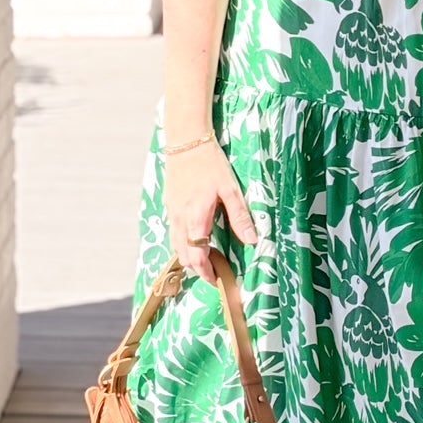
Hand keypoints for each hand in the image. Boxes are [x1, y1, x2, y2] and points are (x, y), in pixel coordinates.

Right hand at [165, 139, 263, 283]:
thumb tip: (252, 240)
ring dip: (189, 257)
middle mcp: (180, 220)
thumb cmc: (210, 164)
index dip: (206, 272)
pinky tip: (194, 239)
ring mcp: (172, 212)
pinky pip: (173, 232)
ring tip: (205, 261)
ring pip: (176, 245)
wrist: (186, 142)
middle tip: (213, 274)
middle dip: (197, 269)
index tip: (216, 280)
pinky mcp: (170, 205)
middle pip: (183, 256)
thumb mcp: (230, 189)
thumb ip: (240, 217)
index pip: (197, 256)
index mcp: (196, 218)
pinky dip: (182, 243)